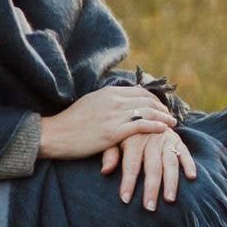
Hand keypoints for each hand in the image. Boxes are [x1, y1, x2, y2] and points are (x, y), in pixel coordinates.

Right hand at [38, 85, 176, 159]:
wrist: (54, 134)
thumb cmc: (70, 123)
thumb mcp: (90, 104)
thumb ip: (106, 101)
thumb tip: (117, 100)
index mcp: (108, 92)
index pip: (139, 91)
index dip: (153, 99)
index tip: (161, 106)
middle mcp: (113, 100)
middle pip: (147, 100)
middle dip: (162, 107)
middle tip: (171, 115)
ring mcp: (114, 115)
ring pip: (147, 112)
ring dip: (163, 117)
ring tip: (172, 124)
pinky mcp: (113, 132)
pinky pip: (141, 126)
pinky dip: (156, 126)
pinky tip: (164, 130)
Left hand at [101, 129, 197, 208]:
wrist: (144, 111)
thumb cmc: (125, 133)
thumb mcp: (114, 139)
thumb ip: (110, 154)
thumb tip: (105, 171)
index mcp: (134, 140)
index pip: (131, 164)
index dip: (128, 181)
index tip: (125, 199)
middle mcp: (151, 140)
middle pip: (152, 167)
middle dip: (151, 188)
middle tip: (149, 207)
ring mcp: (166, 140)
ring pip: (170, 162)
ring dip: (171, 181)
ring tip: (170, 199)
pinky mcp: (177, 139)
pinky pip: (185, 152)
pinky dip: (189, 163)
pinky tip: (191, 177)